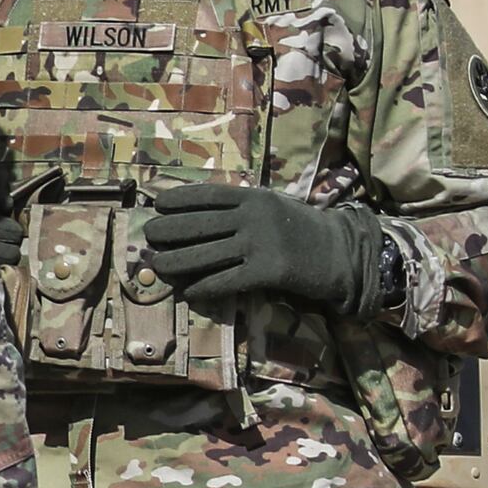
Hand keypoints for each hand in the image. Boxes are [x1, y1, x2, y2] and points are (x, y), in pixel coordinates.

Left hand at [139, 183, 379, 315]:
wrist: (339, 252)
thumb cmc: (299, 228)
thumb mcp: (270, 207)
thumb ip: (239, 208)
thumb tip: (195, 213)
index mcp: (254, 197)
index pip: (207, 195)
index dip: (178, 200)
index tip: (157, 205)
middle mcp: (253, 217)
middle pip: (198, 225)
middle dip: (168, 231)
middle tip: (148, 237)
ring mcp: (260, 244)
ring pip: (206, 256)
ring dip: (176, 262)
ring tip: (157, 266)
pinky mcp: (268, 271)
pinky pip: (226, 281)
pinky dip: (204, 288)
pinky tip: (188, 292)